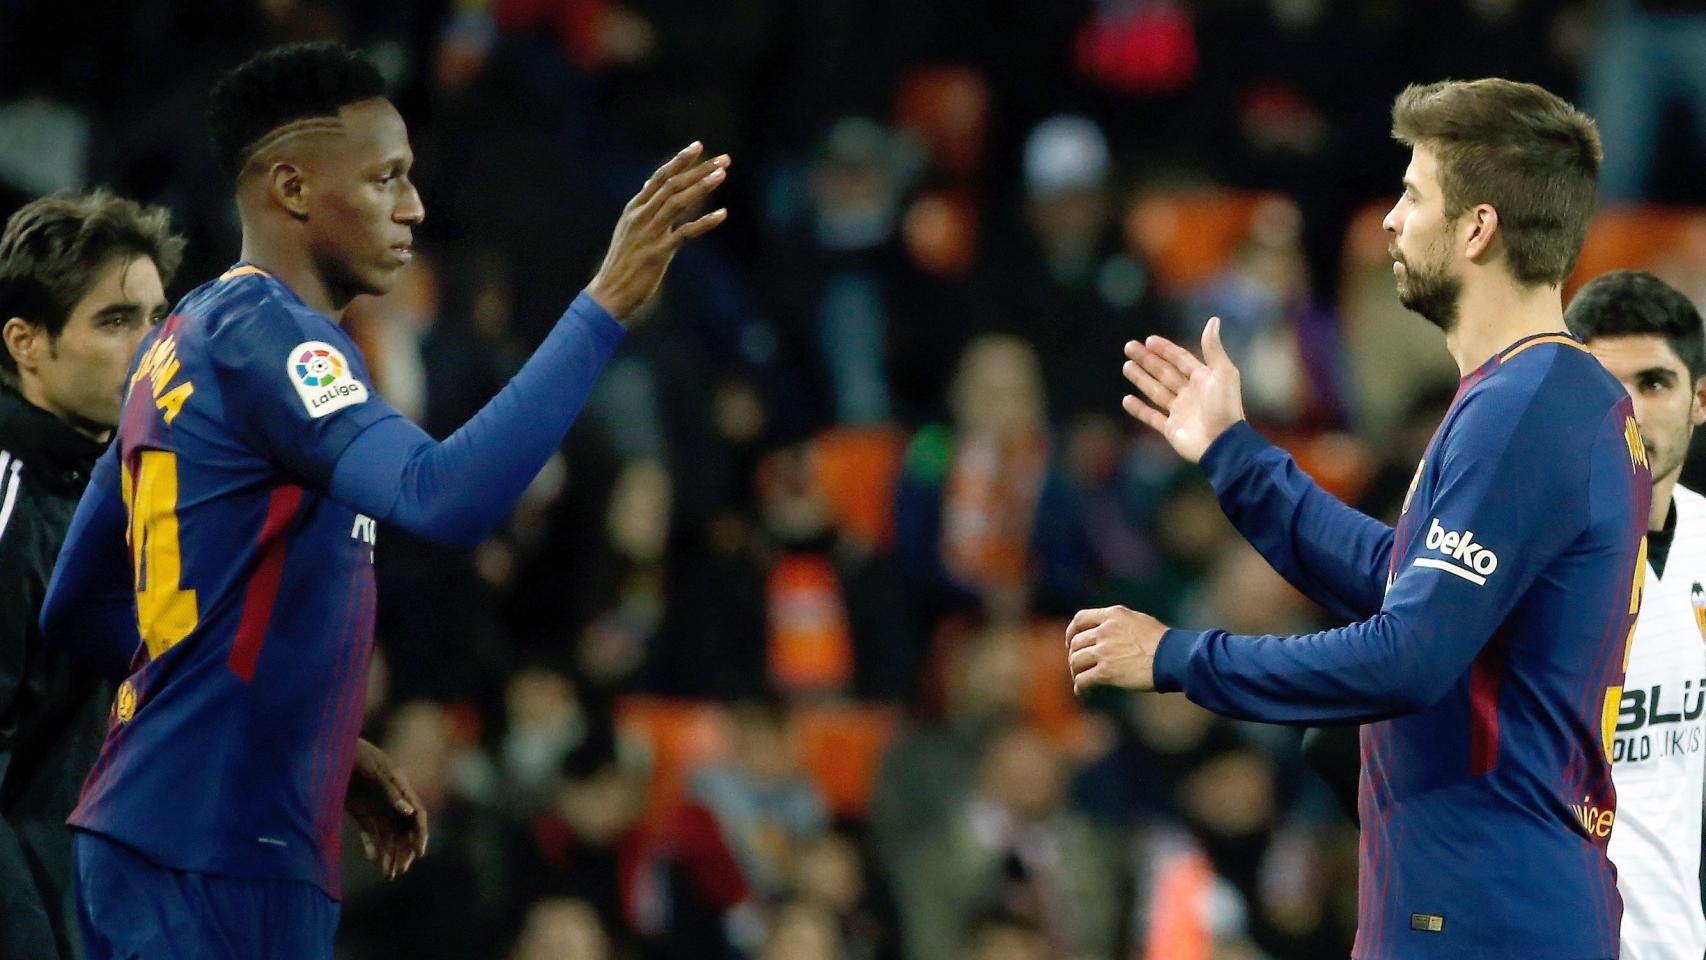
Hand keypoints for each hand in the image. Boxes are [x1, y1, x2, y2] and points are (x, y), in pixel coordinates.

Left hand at [345, 738, 428, 879]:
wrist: (328, 750)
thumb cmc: (354, 755)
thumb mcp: (374, 771)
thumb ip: (391, 792)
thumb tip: (408, 813)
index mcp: (401, 787)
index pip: (417, 815)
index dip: (420, 834)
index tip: (419, 853)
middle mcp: (391, 799)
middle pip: (403, 829)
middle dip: (404, 851)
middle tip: (399, 871)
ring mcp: (375, 805)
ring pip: (387, 834)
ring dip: (389, 853)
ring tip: (387, 873)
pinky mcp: (360, 811)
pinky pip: (370, 832)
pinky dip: (372, 845)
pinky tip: (373, 858)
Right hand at [586, 142, 729, 323]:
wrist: (609, 293)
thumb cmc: (622, 262)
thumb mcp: (627, 228)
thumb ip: (642, 207)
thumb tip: (649, 186)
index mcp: (634, 208)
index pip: (659, 177)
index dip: (679, 160)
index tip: (698, 146)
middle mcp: (640, 216)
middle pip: (672, 184)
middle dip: (699, 169)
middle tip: (724, 159)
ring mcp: (649, 233)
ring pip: (677, 201)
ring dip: (701, 186)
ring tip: (722, 175)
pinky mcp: (658, 252)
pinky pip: (685, 232)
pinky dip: (704, 222)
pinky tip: (722, 214)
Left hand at [1065, 605, 1167, 693]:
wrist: (1174, 657)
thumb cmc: (1164, 642)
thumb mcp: (1139, 621)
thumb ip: (1119, 624)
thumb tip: (1108, 632)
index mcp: (1113, 615)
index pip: (1080, 619)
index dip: (1072, 632)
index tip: (1071, 642)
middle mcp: (1105, 630)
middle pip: (1076, 643)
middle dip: (1074, 655)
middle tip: (1078, 666)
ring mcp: (1104, 650)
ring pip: (1076, 661)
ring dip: (1076, 672)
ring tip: (1081, 680)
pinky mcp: (1106, 671)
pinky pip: (1083, 680)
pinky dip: (1080, 687)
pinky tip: (1084, 693)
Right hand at [1121, 316, 1245, 463]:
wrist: (1223, 444)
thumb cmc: (1226, 408)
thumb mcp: (1223, 374)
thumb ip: (1214, 348)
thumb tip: (1213, 320)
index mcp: (1203, 379)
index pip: (1180, 359)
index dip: (1165, 349)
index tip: (1149, 340)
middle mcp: (1190, 394)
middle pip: (1164, 372)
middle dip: (1147, 360)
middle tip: (1128, 347)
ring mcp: (1180, 411)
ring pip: (1156, 391)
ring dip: (1141, 379)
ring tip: (1126, 366)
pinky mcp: (1171, 429)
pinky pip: (1151, 417)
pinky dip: (1138, 409)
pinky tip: (1126, 400)